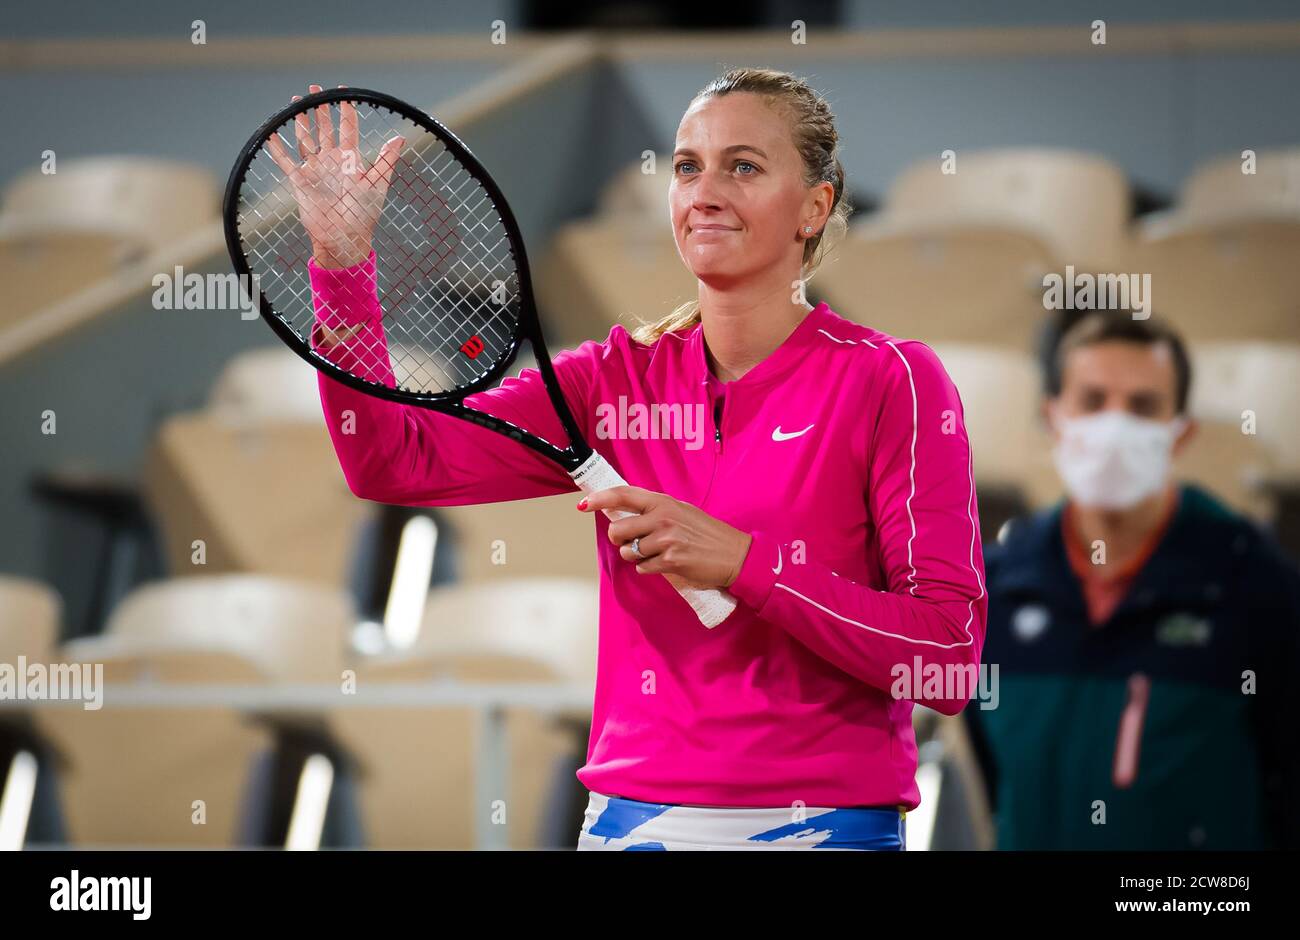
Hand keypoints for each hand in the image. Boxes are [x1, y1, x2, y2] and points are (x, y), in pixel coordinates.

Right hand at [265, 83, 406, 268]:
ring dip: (300, 122)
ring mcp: (315, 169)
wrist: (344, 237)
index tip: (343, 91)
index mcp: (350, 159)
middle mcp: (332, 161)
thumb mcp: (377, 184)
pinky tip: (272, 133)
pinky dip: (278, 149)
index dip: (346, 109)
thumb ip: (386, 161)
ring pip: (305, 139)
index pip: (348, 128)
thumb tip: (399, 138)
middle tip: (315, 88)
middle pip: (324, 128)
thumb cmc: (364, 214)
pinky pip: (286, 161)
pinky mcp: (300, 181)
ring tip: (296, 103)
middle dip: (320, 108)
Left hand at [578, 486, 751, 590]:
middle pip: (617, 530)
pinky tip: (665, 564)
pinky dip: (648, 569)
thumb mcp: (681, 511)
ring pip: (628, 552)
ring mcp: (665, 539)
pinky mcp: (670, 561)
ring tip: (656, 554)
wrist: (734, 555)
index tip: (583, 505)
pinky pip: (642, 568)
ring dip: (635, 557)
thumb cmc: (707, 533)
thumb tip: (621, 513)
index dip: (599, 499)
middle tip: (634, 542)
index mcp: (663, 502)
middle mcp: (662, 517)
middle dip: (619, 541)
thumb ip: (653, 511)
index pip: (623, 495)